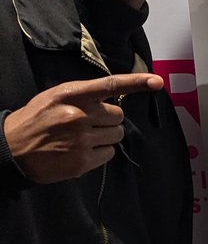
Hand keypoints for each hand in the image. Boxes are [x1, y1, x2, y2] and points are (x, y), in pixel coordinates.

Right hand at [2, 73, 163, 183]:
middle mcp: (79, 116)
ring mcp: (81, 140)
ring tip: (84, 137)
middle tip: (90, 123)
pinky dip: (101, 152)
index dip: (137, 82)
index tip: (157, 82)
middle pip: (118, 116)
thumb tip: (115, 97)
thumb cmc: (36, 119)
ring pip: (116, 136)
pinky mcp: (82, 161)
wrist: (11, 149)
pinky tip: (82, 151)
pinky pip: (109, 154)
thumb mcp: (56, 97)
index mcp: (71, 95)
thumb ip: (84, 95)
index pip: (110, 85)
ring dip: (106, 136)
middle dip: (109, 120)